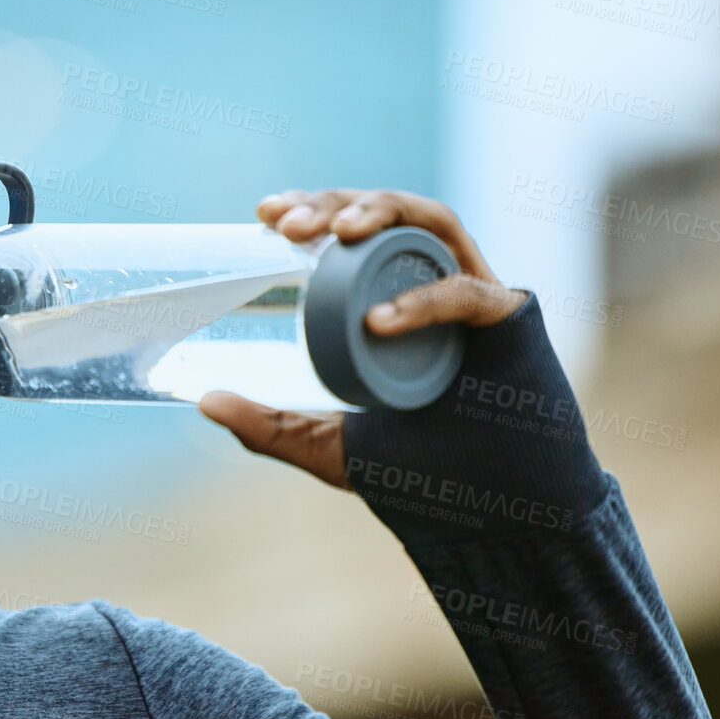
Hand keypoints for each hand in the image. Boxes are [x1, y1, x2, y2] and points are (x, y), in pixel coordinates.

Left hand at [198, 188, 527, 489]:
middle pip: (387, 214)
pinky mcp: (513, 322)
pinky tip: (376, 321)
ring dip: (382, 213)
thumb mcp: (330, 446)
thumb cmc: (424, 473)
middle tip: (285, 225)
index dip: (312, 209)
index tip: (264, 216)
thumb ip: (273, 427)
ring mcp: (478, 295)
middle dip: (334, 205)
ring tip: (337, 234)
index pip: (353, 233)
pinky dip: (424, 300)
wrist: (498, 514)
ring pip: (433, 223)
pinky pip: (467, 294)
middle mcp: (436, 282)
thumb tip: (206, 401)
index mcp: (397, 296)